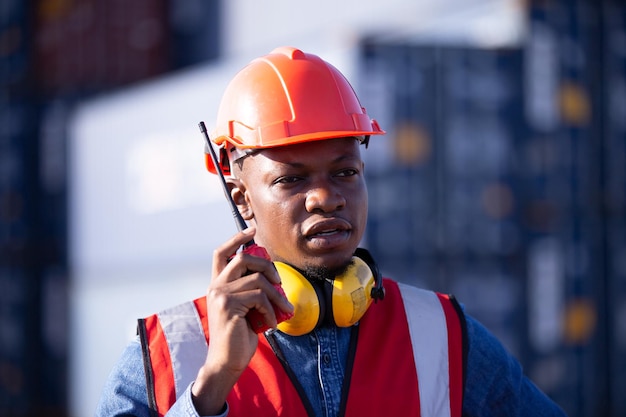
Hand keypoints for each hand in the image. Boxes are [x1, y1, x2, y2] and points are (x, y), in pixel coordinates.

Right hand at [191, 227, 293, 414]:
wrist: (227, 361)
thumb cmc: (239, 336)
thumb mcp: (245, 308)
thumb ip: (250, 291)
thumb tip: (273, 277)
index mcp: (217, 285)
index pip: (222, 253)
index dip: (236, 239)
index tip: (252, 230)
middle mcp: (216, 286)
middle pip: (243, 259)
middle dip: (267, 266)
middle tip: (279, 281)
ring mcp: (220, 295)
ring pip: (257, 280)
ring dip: (276, 295)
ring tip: (283, 308)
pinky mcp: (228, 305)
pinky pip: (260, 298)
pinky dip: (272, 310)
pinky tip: (273, 322)